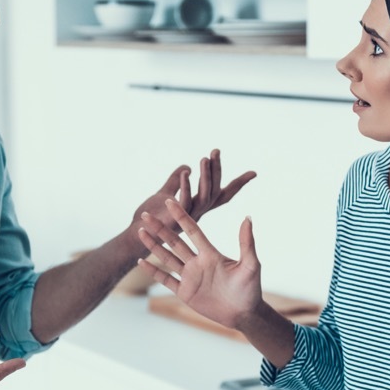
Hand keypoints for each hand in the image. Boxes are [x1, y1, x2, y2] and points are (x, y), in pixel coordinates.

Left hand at [134, 149, 255, 229]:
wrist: (135, 239)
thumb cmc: (152, 219)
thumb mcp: (164, 195)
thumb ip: (174, 182)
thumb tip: (186, 168)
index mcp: (200, 208)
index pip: (224, 194)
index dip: (239, 184)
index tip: (254, 173)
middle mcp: (199, 214)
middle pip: (213, 190)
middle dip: (216, 170)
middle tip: (215, 150)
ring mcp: (189, 219)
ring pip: (203, 196)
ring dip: (204, 177)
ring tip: (204, 159)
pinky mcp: (176, 222)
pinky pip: (184, 203)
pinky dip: (184, 187)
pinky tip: (184, 173)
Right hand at [137, 198, 262, 328]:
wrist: (244, 313)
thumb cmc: (251, 289)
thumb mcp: (251, 265)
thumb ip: (247, 243)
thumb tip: (248, 217)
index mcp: (211, 254)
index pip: (193, 231)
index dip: (182, 216)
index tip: (170, 201)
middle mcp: (198, 262)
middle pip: (175, 241)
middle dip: (160, 228)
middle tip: (146, 214)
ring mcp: (190, 277)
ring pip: (167, 257)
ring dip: (153, 245)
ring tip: (140, 232)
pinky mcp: (185, 292)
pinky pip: (166, 279)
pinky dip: (153, 271)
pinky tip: (141, 261)